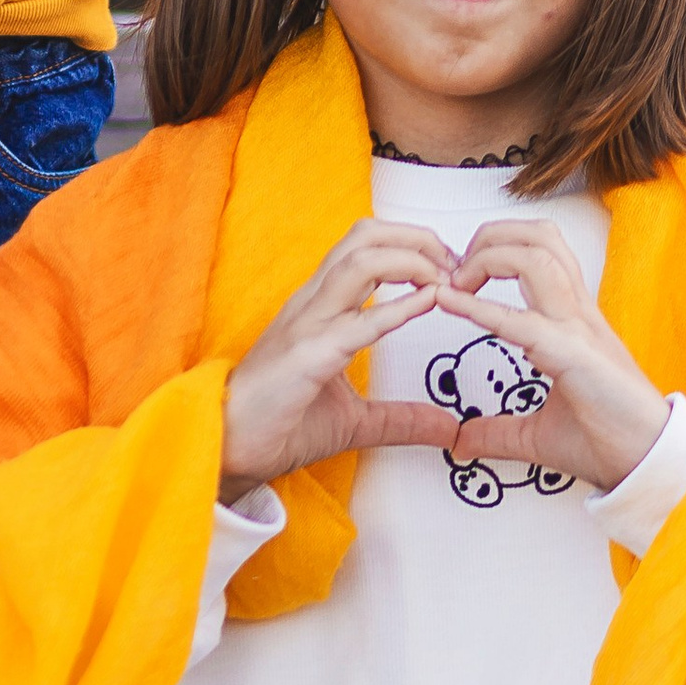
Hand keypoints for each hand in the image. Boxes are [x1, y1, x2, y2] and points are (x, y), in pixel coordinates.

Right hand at [218, 223, 461, 495]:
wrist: (230, 448)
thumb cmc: (280, 424)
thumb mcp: (356, 421)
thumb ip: (402, 418)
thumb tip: (446, 428)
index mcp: (320, 306)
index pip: (366, 246)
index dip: (412, 244)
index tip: (451, 268)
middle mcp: (313, 303)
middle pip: (365, 237)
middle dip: (417, 238)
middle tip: (455, 264)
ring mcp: (307, 324)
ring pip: (360, 260)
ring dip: (412, 260)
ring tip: (445, 279)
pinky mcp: (308, 355)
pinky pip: (358, 321)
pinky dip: (399, 307)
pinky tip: (430, 302)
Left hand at [430, 221, 669, 493]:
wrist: (648, 465)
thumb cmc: (606, 442)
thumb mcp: (536, 435)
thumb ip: (495, 432)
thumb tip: (459, 441)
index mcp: (571, 321)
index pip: (538, 254)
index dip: (494, 250)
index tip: (454, 278)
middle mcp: (576, 314)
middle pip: (537, 238)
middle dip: (489, 237)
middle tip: (455, 269)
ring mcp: (579, 330)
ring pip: (537, 257)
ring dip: (488, 258)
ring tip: (456, 284)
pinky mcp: (575, 355)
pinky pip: (524, 320)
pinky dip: (480, 307)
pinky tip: (449, 303)